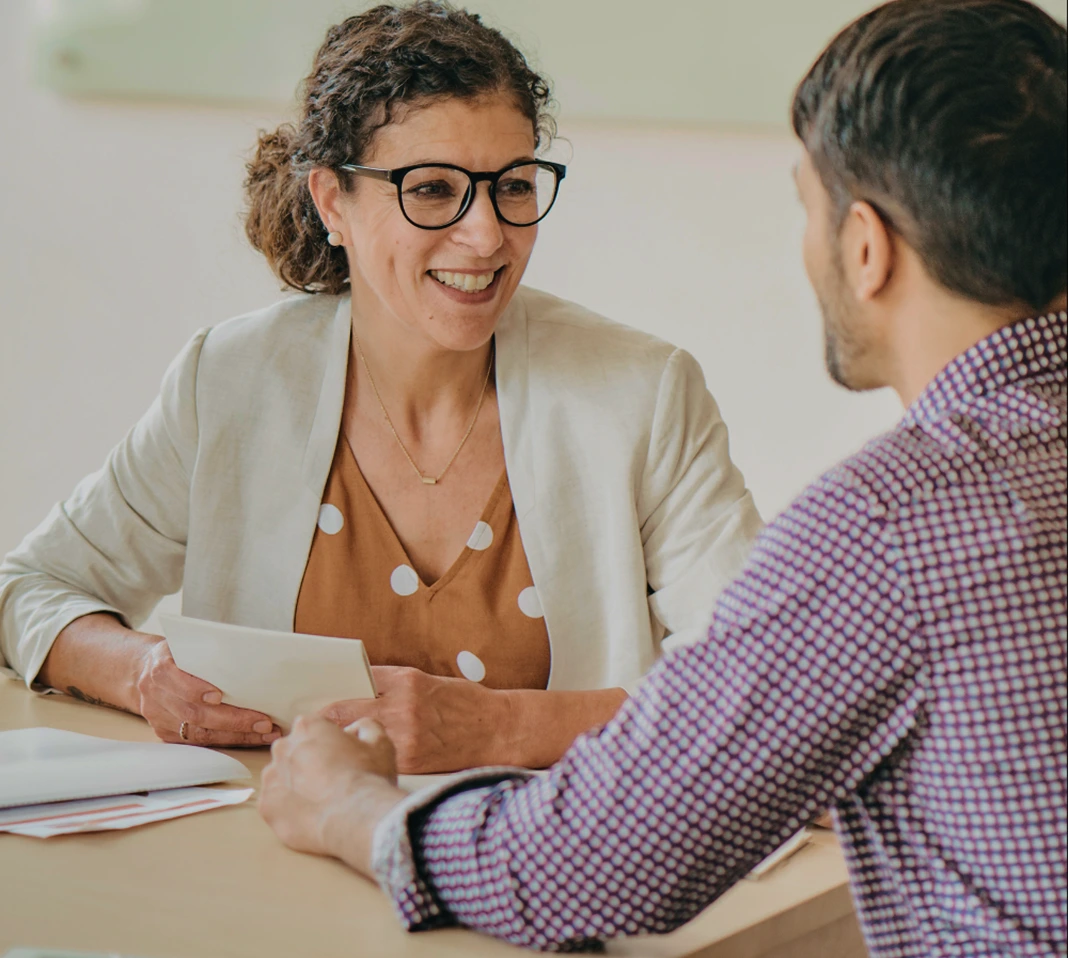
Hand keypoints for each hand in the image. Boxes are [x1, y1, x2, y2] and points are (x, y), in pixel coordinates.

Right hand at [134, 639, 280, 746]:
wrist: (143, 670)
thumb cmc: (178, 654)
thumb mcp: (186, 643)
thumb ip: (206, 649)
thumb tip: (248, 651)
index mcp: (160, 668)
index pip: (176, 681)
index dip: (196, 690)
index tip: (219, 695)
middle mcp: (155, 695)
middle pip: (193, 714)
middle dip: (232, 720)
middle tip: (263, 721)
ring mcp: (159, 718)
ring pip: (199, 733)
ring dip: (236, 735)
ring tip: (265, 732)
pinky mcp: (166, 733)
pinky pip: (199, 742)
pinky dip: (228, 740)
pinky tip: (251, 737)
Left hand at [259, 715, 402, 874]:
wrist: (356, 818)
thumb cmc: (368, 777)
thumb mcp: (380, 741)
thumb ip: (365, 726)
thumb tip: (354, 730)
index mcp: (309, 726)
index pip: (314, 728)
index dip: (329, 743)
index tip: (341, 758)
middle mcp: (284, 747)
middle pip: (294, 750)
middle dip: (308, 761)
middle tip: (331, 779)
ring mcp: (271, 778)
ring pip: (281, 777)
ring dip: (295, 784)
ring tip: (320, 800)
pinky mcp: (267, 806)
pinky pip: (276, 804)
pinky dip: (289, 808)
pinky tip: (311, 814)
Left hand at [320, 666, 511, 773]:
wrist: (499, 730)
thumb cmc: (465, 705)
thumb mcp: (428, 683)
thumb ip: (392, 687)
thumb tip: (355, 692)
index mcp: (406, 680)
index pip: (353, 683)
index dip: (331, 696)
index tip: (317, 707)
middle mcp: (402, 705)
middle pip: (345, 711)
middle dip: (326, 723)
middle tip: (310, 732)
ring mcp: (405, 734)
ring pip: (355, 739)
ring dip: (340, 746)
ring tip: (331, 752)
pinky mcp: (410, 760)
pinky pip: (375, 759)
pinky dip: (364, 762)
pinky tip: (359, 766)